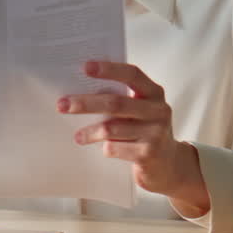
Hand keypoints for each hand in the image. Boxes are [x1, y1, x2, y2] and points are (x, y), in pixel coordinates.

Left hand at [56, 60, 209, 216]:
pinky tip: (102, 150)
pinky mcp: (149, 154)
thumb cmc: (145, 131)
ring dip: (89, 131)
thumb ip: (121, 99)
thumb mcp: (140, 111)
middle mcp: (158, 110)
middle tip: (62, 104)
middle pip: (116, 102)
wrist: (170, 166)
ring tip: (77, 136)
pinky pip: (116, 148)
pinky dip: (104, 148)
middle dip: (86, 103)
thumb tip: (79, 89)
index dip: (109, 69)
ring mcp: (155, 133)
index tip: (84, 67)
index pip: (132, 74)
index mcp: (153, 93)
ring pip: (112, 128)